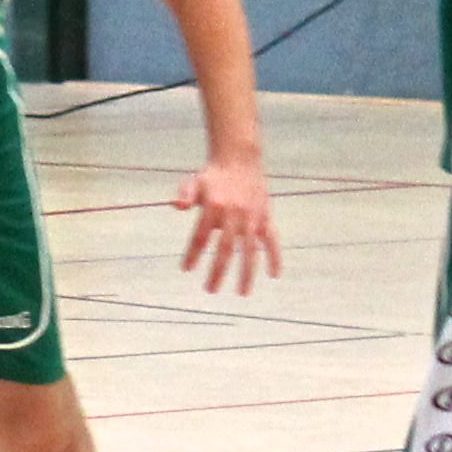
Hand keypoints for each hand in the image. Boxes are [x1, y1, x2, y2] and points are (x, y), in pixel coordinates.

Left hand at [174, 155, 280, 294]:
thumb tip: (176, 206)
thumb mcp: (194, 181)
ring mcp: (252, 217)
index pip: (201, 236)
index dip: (193, 253)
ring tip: (242, 293)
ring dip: (247, 273)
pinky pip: (272, 240)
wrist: (240, 158)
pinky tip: (274, 275)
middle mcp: (234, 214)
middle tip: (211, 290)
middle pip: (225, 248)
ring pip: (250, 250)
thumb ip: (185, 195)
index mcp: (214, 206)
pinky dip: (275, 257)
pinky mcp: (265, 217)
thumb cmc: (213, 175)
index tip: (186, 269)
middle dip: (218, 271)